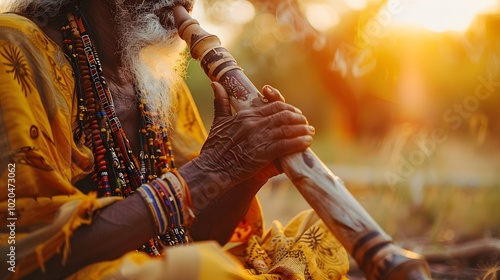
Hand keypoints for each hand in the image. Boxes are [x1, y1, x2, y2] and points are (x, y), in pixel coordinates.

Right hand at [193, 82, 314, 185]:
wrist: (213, 168)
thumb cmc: (214, 148)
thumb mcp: (218, 121)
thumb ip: (221, 102)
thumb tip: (216, 84)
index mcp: (246, 114)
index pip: (273, 106)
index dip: (287, 108)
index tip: (295, 113)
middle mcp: (255, 123)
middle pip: (284, 115)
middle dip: (298, 118)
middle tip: (305, 122)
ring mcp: (260, 138)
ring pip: (288, 129)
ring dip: (302, 130)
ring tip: (310, 132)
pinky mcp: (263, 153)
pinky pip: (286, 145)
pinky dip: (299, 143)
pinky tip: (306, 142)